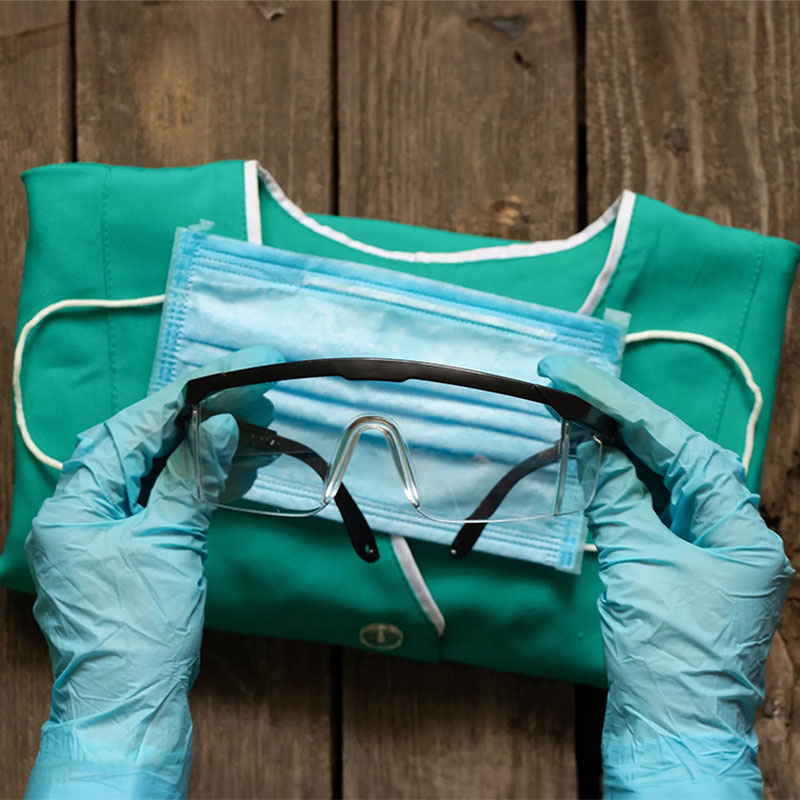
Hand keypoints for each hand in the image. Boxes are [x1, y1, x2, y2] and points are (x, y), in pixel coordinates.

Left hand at [24, 346, 280, 799]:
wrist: (132, 706)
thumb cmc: (139, 628)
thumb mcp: (169, 545)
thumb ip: (193, 479)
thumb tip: (219, 421)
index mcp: (74, 504)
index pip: (129, 432)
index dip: (180, 399)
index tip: (225, 372)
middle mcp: (84, 508)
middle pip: (141, 444)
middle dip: (195, 416)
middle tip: (246, 391)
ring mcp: (108, 527)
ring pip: (158, 469)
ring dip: (204, 447)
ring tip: (253, 422)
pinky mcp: (135, 545)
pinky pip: (167, 498)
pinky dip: (201, 480)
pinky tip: (236, 462)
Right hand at [539, 355, 792, 798]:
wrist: (671, 735)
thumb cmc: (667, 654)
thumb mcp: (640, 565)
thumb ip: (619, 499)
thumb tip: (593, 447)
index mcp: (740, 528)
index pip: (680, 447)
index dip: (626, 407)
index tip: (579, 377)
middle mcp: (731, 532)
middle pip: (676, 457)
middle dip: (624, 420)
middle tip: (574, 385)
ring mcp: (706, 551)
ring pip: (663, 481)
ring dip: (619, 450)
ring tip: (577, 414)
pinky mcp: (679, 568)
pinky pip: (651, 512)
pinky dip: (620, 488)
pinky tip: (593, 464)